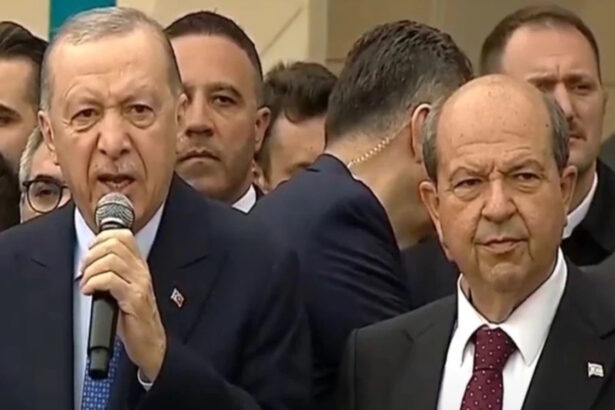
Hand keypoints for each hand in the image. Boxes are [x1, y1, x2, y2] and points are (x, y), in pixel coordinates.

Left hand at [80, 229, 165, 381]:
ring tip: (86, 282)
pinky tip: (89, 291)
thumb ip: (114, 273)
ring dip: (91, 270)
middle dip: (92, 254)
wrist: (150, 343)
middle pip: (115, 244)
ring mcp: (139, 284)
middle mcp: (141, 272)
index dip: (102, 238)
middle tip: (84, 269)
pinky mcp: (134, 299)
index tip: (90, 251)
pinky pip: (111, 281)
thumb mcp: (124, 290)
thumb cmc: (134, 319)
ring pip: (111, 260)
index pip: (124, 236)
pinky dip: (94, 283)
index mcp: (139, 267)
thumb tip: (90, 261)